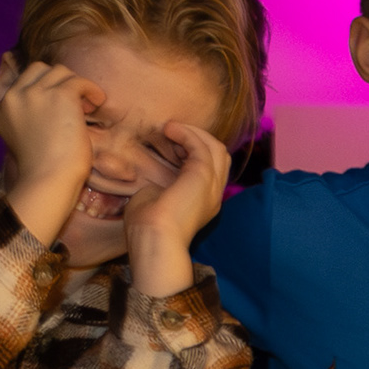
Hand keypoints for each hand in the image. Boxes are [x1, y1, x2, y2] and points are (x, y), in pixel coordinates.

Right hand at [0, 55, 104, 245]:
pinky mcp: (59, 95)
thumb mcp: (21, 138)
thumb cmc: (42, 169)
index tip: (55, 95)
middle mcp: (14, 96)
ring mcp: (34, 93)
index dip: (38, 83)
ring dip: (75, 86)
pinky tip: (97, 103)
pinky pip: (79, 81)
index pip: (15, 77)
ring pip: (60, 71)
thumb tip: (47, 100)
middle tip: (74, 102)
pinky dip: (91, 90)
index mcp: (1, 108)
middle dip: (57, 81)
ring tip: (86, 106)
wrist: (49, 180)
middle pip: (38, 69)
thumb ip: (25, 116)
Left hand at [127, 120, 232, 297]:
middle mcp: (213, 195)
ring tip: (170, 129)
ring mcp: (212, 186)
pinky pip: (201, 145)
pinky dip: (186, 134)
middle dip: (198, 140)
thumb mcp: (154, 202)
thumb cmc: (147, 228)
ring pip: (216, 148)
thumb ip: (159, 189)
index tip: (170, 148)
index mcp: (204, 203)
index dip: (194, 154)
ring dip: (193, 134)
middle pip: (220, 156)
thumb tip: (154, 182)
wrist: (154, 239)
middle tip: (171, 135)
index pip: (211, 170)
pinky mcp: (203, 176)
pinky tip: (169, 130)